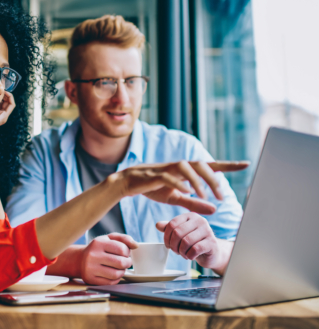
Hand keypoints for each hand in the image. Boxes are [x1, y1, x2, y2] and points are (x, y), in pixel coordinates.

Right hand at [80, 233, 137, 284]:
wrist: (80, 260)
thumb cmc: (98, 248)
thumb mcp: (108, 238)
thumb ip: (123, 238)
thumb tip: (136, 245)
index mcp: (98, 243)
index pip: (121, 249)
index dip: (127, 252)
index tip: (125, 253)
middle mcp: (93, 255)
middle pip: (120, 263)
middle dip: (127, 263)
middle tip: (126, 262)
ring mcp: (90, 268)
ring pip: (116, 274)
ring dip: (122, 272)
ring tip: (120, 268)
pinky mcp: (90, 279)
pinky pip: (110, 282)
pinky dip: (116, 279)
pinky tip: (113, 274)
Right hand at [112, 160, 248, 214]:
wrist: (128, 183)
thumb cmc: (152, 188)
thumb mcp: (176, 198)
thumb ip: (194, 203)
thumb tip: (215, 209)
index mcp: (185, 171)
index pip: (210, 165)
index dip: (228, 165)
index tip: (246, 164)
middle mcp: (178, 166)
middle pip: (200, 164)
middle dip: (213, 178)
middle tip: (221, 196)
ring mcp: (166, 168)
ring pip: (186, 167)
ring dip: (198, 180)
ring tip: (204, 195)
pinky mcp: (154, 175)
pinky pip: (169, 176)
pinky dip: (179, 183)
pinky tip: (186, 191)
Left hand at [156, 213, 232, 274]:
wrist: (212, 253)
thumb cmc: (194, 242)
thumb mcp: (181, 234)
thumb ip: (169, 228)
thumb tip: (157, 225)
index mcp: (190, 216)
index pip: (172, 224)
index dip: (166, 237)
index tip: (167, 245)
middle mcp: (200, 220)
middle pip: (178, 233)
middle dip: (173, 245)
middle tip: (176, 251)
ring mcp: (208, 231)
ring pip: (186, 241)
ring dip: (181, 252)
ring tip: (183, 254)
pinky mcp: (212, 243)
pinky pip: (195, 249)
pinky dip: (189, 255)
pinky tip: (190, 256)